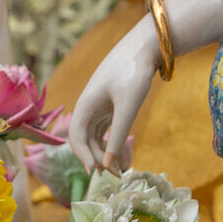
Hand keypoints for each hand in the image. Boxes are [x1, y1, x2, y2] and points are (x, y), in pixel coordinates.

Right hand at [69, 20, 160, 172]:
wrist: (146, 45)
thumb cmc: (135, 72)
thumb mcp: (128, 107)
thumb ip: (118, 135)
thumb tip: (108, 163)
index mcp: (86, 104)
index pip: (75, 136)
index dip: (82, 155)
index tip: (96, 172)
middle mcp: (89, 105)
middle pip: (84, 138)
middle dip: (97, 158)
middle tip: (114, 176)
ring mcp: (100, 103)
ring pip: (95, 135)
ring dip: (104, 152)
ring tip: (120, 170)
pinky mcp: (112, 102)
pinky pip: (106, 128)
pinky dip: (112, 142)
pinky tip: (122, 156)